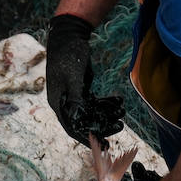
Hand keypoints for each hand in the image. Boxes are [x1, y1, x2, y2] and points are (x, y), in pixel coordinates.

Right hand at [46, 14, 125, 145]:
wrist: (70, 35)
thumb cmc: (67, 54)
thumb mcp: (72, 76)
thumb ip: (74, 97)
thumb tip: (76, 117)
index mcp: (58, 102)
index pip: (71, 127)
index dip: (86, 137)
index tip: (101, 144)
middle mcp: (65, 102)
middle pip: (84, 121)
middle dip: (102, 125)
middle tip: (119, 127)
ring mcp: (73, 95)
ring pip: (91, 111)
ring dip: (106, 114)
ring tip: (122, 114)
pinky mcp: (81, 89)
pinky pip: (95, 101)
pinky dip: (106, 103)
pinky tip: (119, 102)